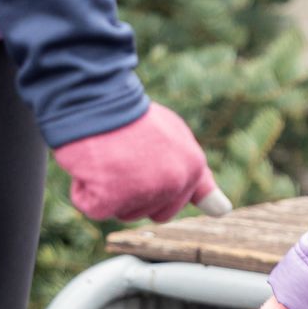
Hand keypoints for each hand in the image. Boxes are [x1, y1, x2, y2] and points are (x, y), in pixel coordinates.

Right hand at [53, 101, 220, 223]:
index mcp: (194, 167)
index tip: (145, 168)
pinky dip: (84, 190)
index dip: (156, 186)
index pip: (178, 201)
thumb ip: (199, 179)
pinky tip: (90, 162)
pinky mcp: (112, 197)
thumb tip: (223, 211)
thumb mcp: (177, 140)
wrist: (96, 95)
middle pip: (151, 212)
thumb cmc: (132, 116)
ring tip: (107, 155)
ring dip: (108, 191)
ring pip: (122, 212)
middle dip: (133, 194)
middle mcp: (175, 182)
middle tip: (121, 157)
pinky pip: (93, 207)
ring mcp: (145, 192)